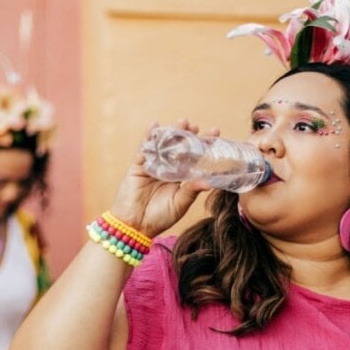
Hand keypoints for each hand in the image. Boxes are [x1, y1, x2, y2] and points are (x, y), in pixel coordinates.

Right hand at [109, 120, 218, 237]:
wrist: (135, 226)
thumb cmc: (159, 218)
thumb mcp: (179, 204)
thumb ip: (191, 191)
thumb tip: (209, 182)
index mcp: (180, 178)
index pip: (194, 158)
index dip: (202, 145)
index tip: (214, 133)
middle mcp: (167, 169)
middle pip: (179, 148)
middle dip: (187, 136)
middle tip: (195, 126)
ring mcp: (152, 166)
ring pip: (163, 145)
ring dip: (171, 133)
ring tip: (181, 122)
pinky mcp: (138, 166)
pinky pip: (143, 149)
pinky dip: (148, 137)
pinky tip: (155, 126)